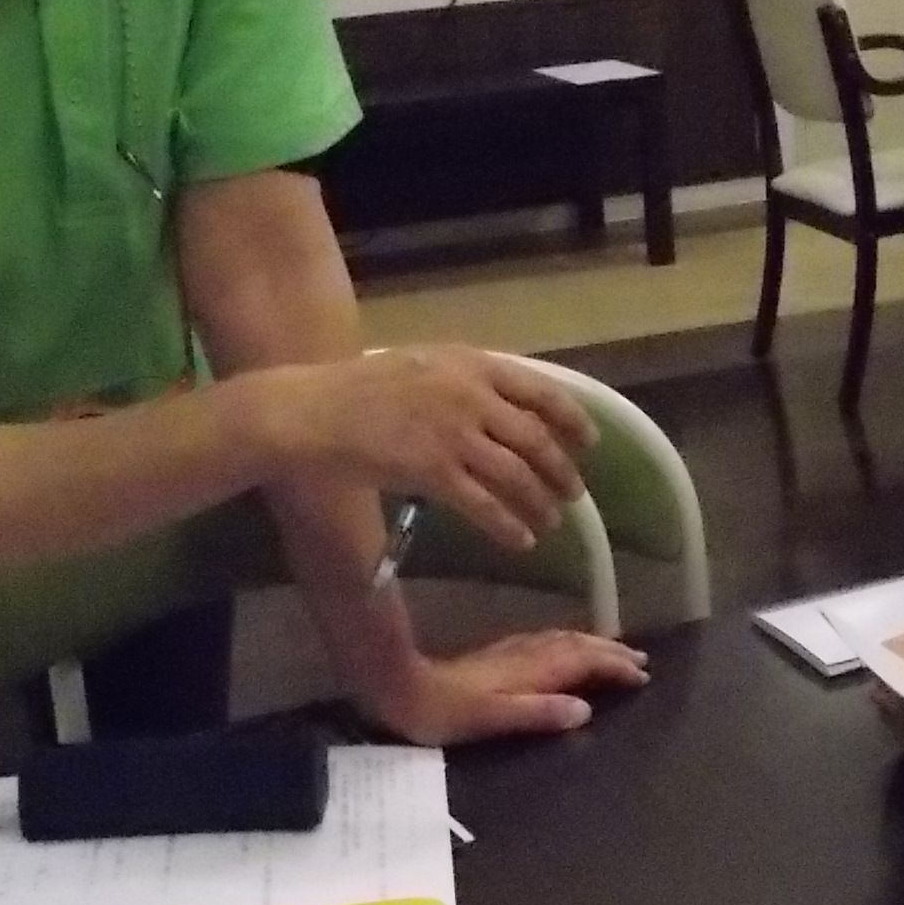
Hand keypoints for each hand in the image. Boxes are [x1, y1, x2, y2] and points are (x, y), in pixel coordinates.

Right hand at [277, 347, 593, 550]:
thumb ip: (465, 382)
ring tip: (552, 521)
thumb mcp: (422, 366)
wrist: (314, 411)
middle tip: (574, 492)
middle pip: (536, 438)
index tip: (589, 442)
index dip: (572, 419)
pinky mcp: (433, 471)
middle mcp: (470, 395)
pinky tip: (521, 540)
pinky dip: (509, 525)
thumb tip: (505, 410)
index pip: (541, 390)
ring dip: (541, 502)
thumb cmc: (361, 388)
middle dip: (562, 470)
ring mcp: (453, 434)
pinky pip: (484, 504)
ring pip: (517, 474)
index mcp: (470, 364)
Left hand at [360, 627, 648, 743]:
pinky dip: (569, 644)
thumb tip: (586, 711)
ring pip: (563, 640)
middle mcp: (526, 654)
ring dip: (593, 644)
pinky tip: (565, 649)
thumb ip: (539, 713)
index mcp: (531, 669)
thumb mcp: (494, 719)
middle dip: (611, 650)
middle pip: (578, 645)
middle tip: (641, 659)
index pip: (584, 661)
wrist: (403, 692)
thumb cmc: (448, 713)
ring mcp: (511, 652)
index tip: (642, 675)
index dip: (614, 666)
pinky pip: (547, 643)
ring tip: (616, 650)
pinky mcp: (498, 656)